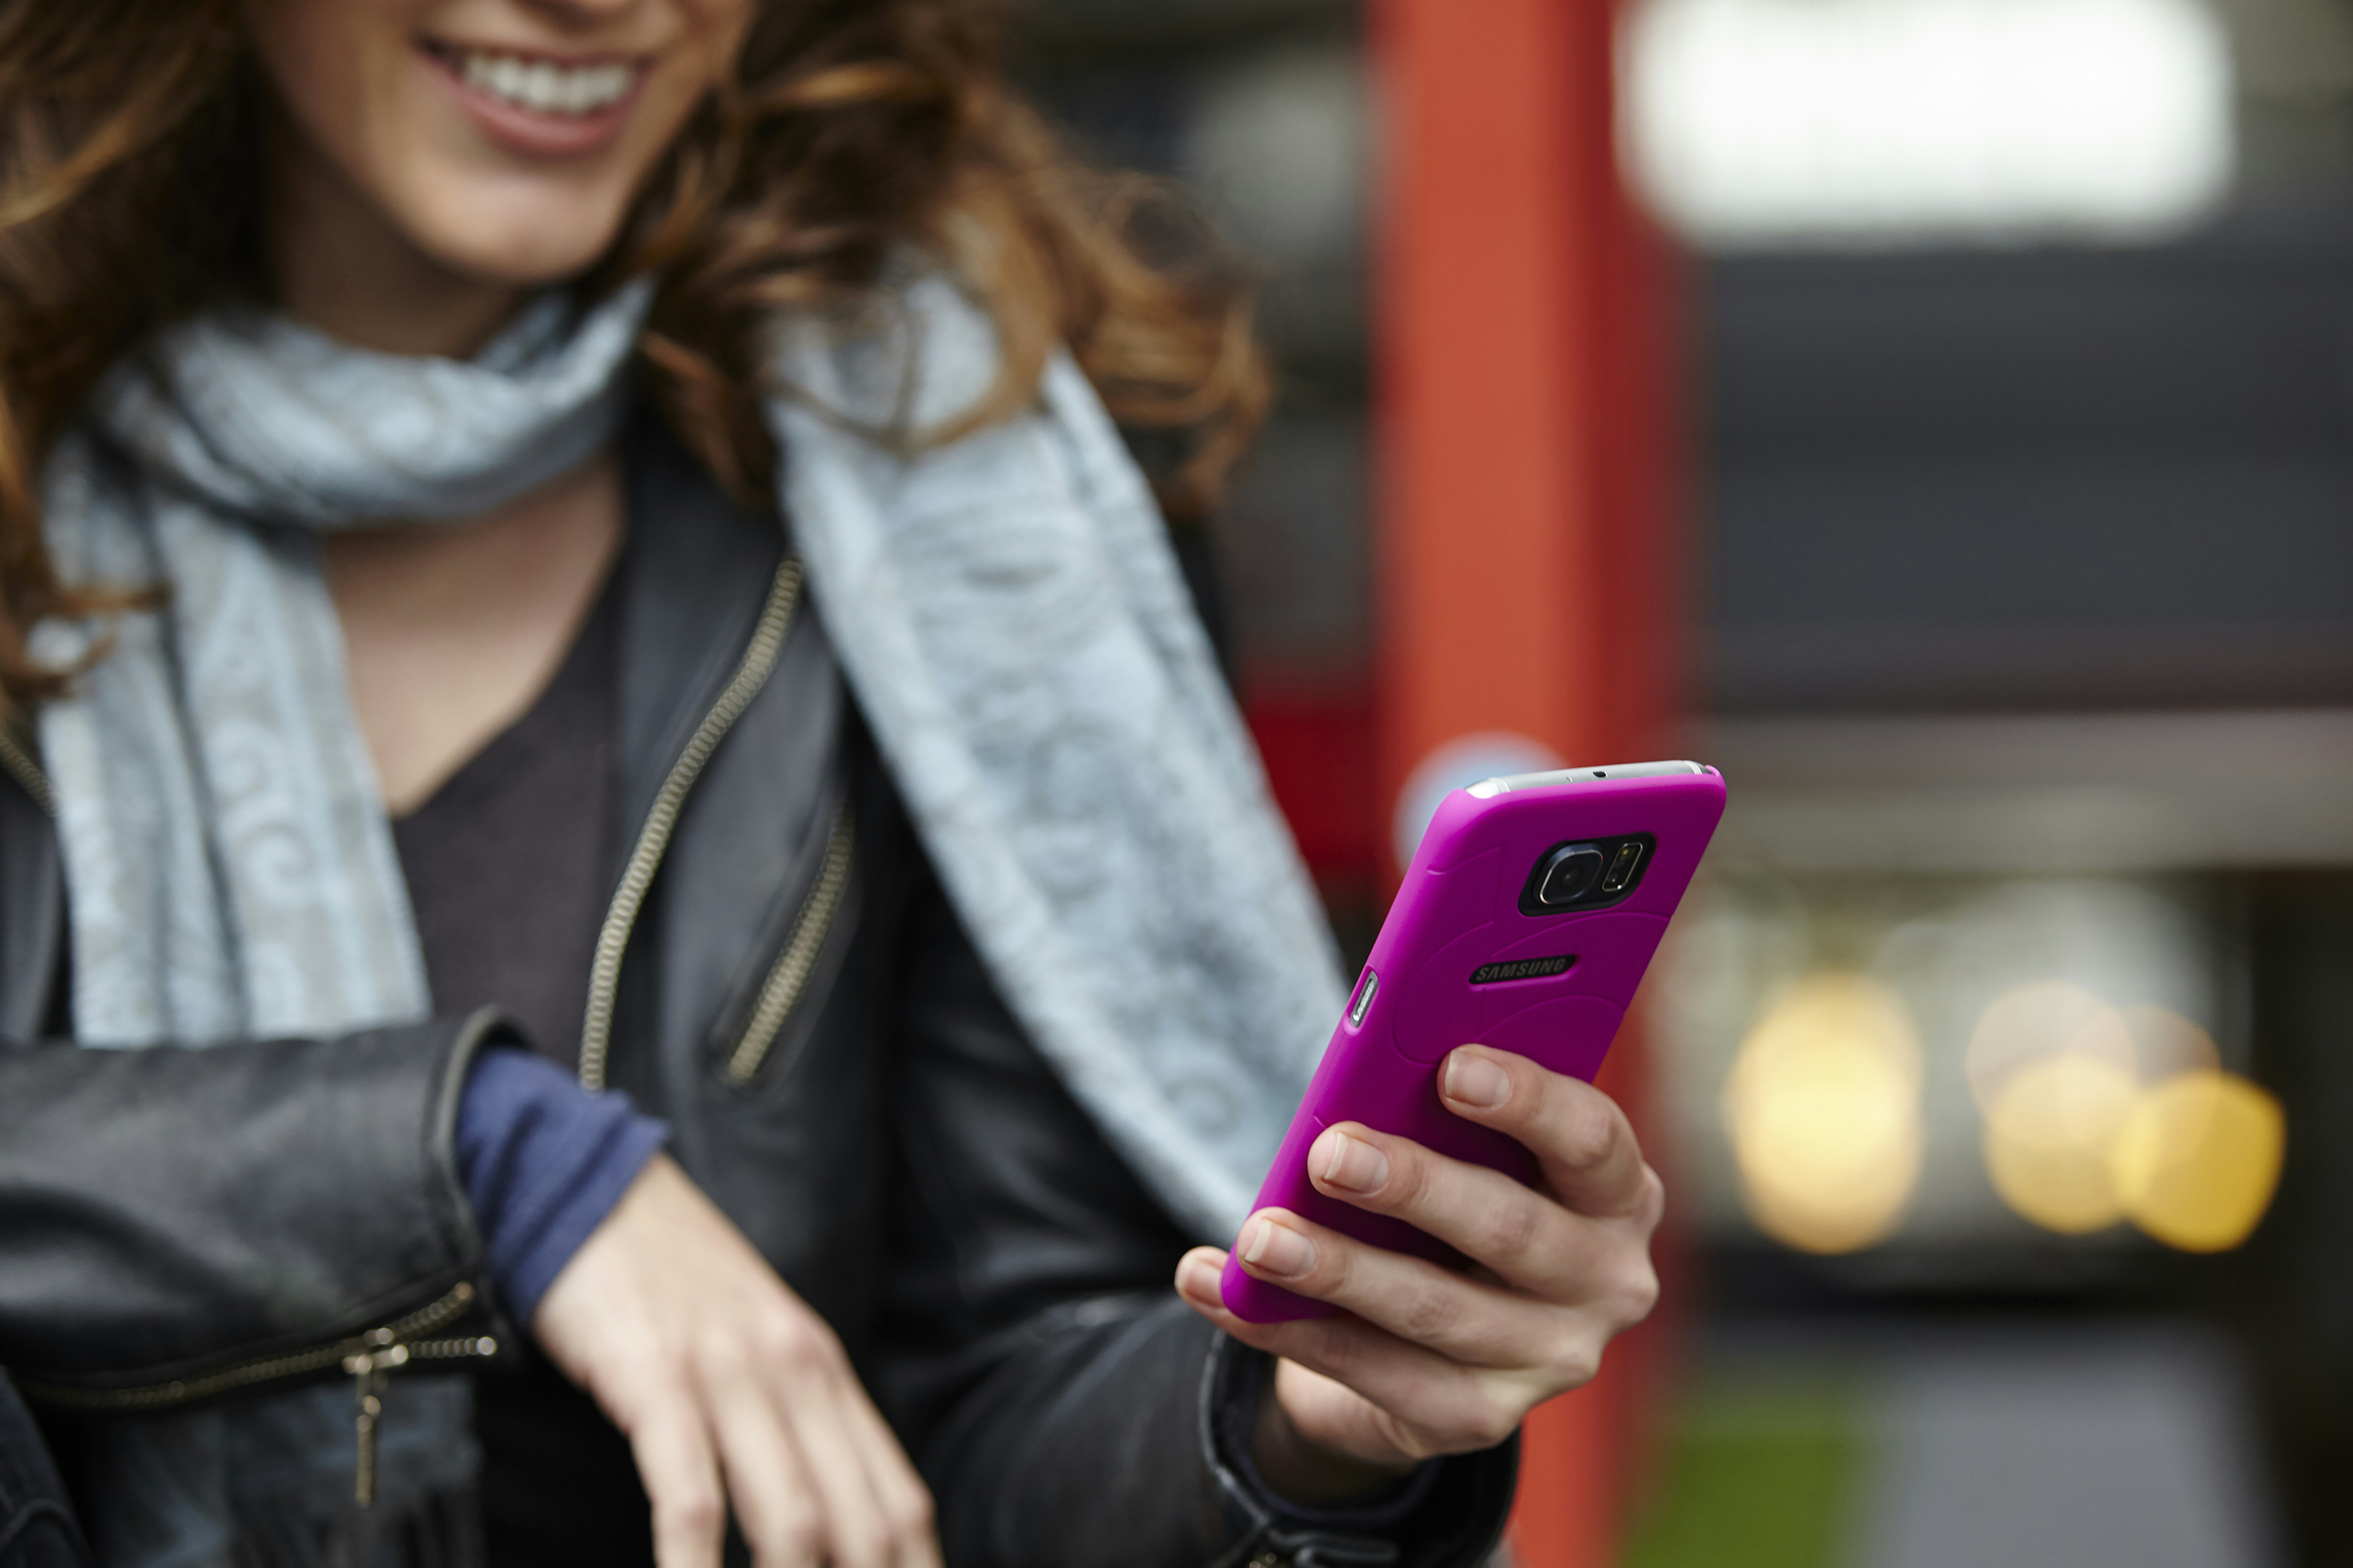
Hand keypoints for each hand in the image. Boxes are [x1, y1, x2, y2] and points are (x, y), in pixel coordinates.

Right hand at [533, 1155, 939, 1567]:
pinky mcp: (655, 1378)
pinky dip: (695, 1566)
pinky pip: (691, 1495)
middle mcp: (794, 1374)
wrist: (586, 1188)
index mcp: (824, 1373)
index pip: (899, 1503)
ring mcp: (727, 1375)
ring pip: (792, 1522)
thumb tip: (829, 1522)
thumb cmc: (669, 1283)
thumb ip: (795, 1423)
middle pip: (860, 1526)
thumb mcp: (753, 1344)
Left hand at [1174, 1045, 1663, 1499]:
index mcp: (1615, 1191)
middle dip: (1413, 1187)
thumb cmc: (1456, 1194)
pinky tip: (1221, 1289)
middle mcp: (1607, 1282)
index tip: (1452, 1067)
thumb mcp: (1467, 1147)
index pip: (1592, 1138)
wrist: (1432, 1327)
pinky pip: (1375, 1375)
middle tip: (1330, 1154)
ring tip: (1259, 1236)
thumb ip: (1441, 1114)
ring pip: (1433, 1310)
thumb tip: (1364, 1079)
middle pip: (1510, 1229)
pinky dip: (1289, 1329)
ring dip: (1335, 1270)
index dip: (1527, 1101)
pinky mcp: (1479, 1418)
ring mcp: (1552, 1360)